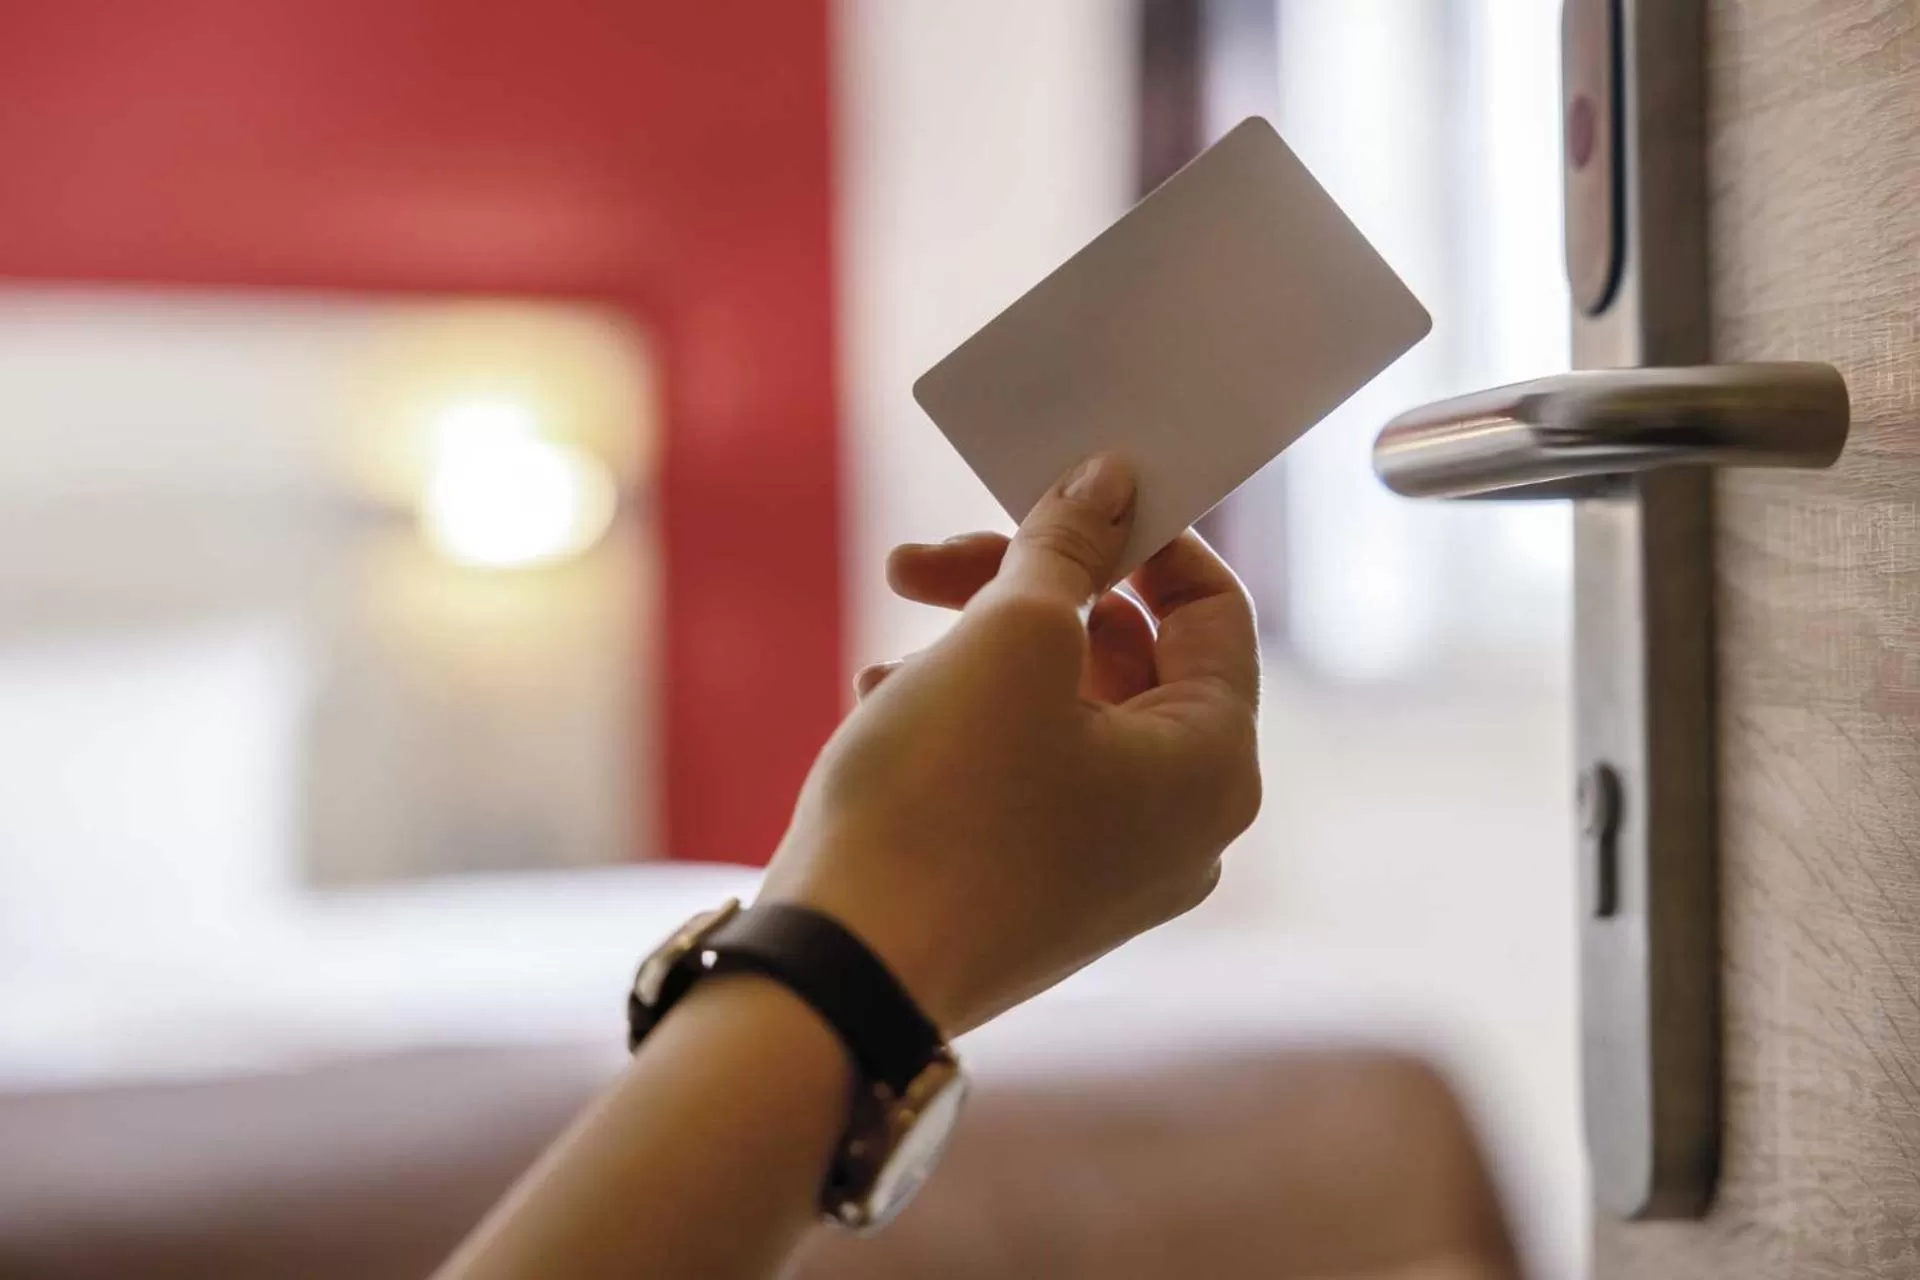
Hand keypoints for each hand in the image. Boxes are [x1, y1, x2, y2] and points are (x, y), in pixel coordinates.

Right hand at [759, 454, 1261, 1034]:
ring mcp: (1107, 872)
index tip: (1062, 492)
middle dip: (1023, 591)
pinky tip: (882, 704)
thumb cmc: (941, 797)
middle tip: (924, 562)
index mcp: (1214, 767)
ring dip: (976, 652)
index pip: (1213, 611)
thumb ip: (1069, 545)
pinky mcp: (1032, 895)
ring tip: (891, 650)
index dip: (1142, 537)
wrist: (840, 971)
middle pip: (1124, 658)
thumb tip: (1111, 480)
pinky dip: (960, 722)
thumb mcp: (1011, 637)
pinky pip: (1019, 774)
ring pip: (1059, 712)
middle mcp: (1182, 829)